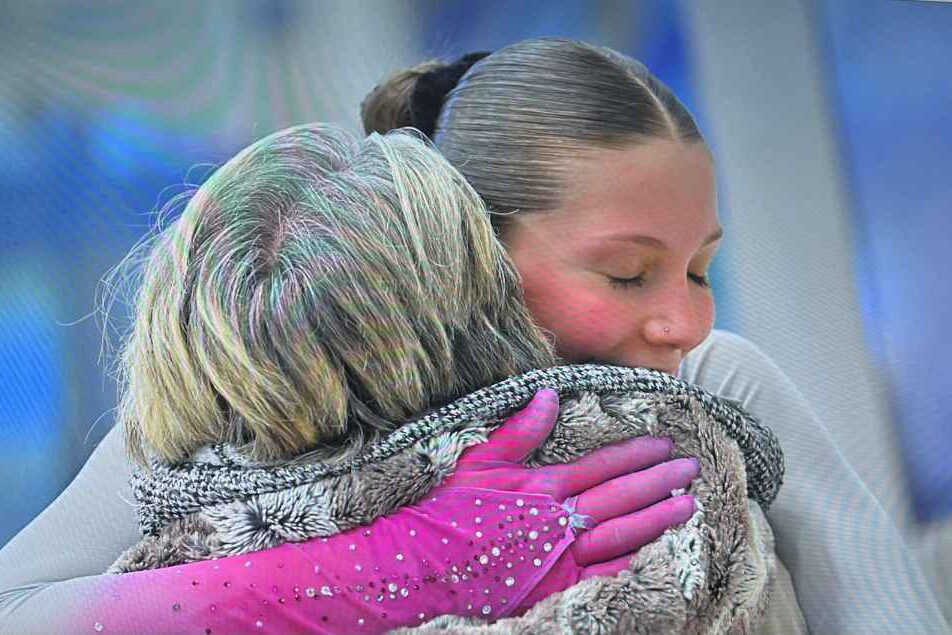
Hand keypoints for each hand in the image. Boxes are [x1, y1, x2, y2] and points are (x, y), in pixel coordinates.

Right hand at [439, 387, 699, 610]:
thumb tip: (550, 395)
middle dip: (659, 483)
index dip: (635, 455)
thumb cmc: (446, 510)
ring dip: (657, 519)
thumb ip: (520, 430)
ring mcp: (560, 559)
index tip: (663, 445)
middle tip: (691, 470)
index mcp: (542, 486)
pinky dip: (633, 563)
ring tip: (688, 506)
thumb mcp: (478, 460)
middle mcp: (558, 521)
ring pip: (621, 536)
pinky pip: (604, 577)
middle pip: (620, 498)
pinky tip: (658, 554)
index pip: (601, 466)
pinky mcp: (555, 590)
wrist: (420, 564)